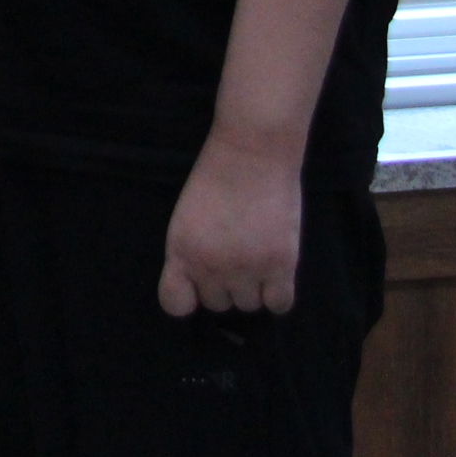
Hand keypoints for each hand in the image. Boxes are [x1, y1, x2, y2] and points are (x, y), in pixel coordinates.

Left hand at [158, 134, 302, 316]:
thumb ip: (190, 252)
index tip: (199, 283)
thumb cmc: (217, 174)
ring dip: (254, 287)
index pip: (175, 304)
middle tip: (237, 254)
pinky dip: (278, 294)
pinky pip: (279, 304)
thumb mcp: (186, 216)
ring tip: (258, 255)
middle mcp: (210, 266)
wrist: (253, 151)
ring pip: (249, 305)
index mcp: (181, 251)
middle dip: (225, 285)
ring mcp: (246, 268)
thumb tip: (203, 283)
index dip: (189, 296)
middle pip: (217, 304)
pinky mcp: (280, 264)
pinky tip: (277, 271)